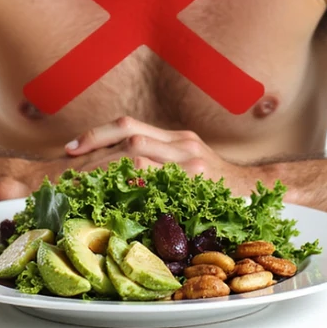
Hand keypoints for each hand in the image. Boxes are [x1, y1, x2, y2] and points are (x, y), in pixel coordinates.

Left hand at [63, 116, 259, 196]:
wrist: (259, 193)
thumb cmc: (222, 186)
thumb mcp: (193, 166)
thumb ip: (163, 164)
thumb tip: (119, 175)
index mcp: (178, 137)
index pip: (128, 126)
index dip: (97, 135)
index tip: (71, 149)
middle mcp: (183, 144)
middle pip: (128, 136)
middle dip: (94, 152)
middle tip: (67, 169)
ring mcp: (191, 161)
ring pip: (137, 155)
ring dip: (105, 169)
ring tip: (81, 185)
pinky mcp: (197, 181)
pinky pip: (155, 181)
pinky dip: (130, 188)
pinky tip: (111, 201)